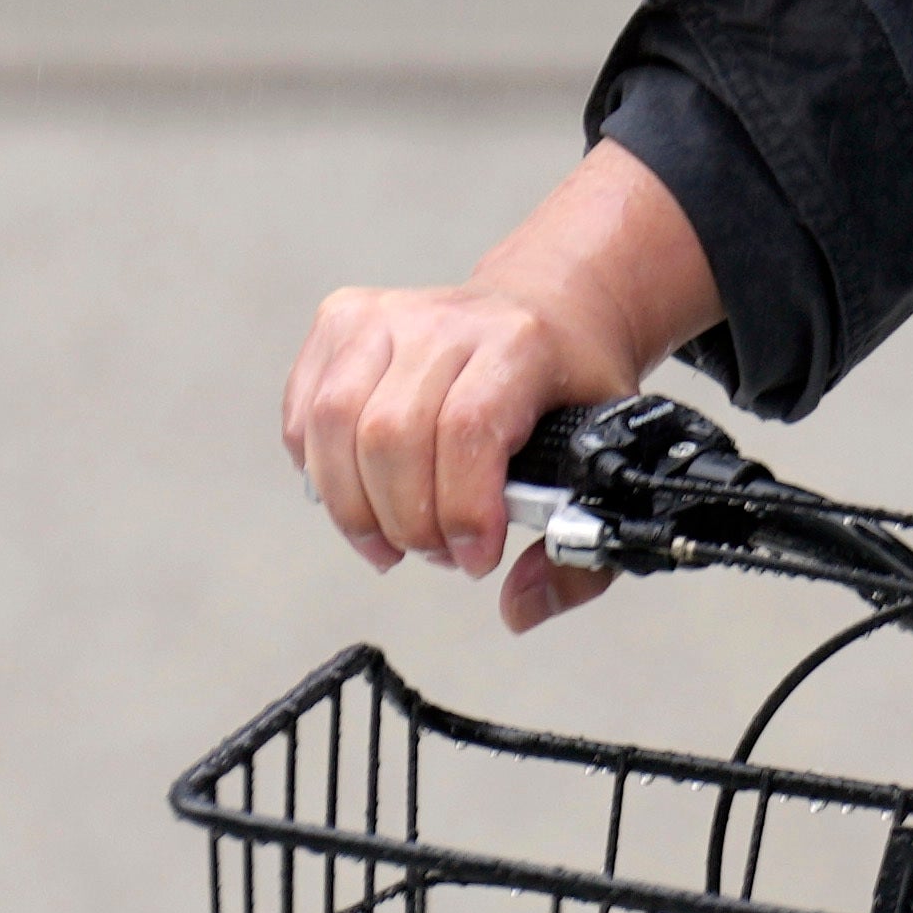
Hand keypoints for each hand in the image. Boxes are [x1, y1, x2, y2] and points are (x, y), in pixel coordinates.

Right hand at [282, 142, 721, 632]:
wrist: (548, 304)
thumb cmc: (570, 381)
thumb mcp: (606, 460)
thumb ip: (578, 558)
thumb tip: (517, 608)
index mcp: (520, 345)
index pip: (467, 428)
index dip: (462, 509)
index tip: (476, 554)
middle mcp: (447, 321)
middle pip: (389, 434)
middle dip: (406, 521)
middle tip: (435, 549)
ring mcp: (386, 315)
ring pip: (334, 423)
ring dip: (353, 507)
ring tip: (390, 538)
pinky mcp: (342, 321)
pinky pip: (306, 412)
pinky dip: (322, 472)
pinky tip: (359, 491)